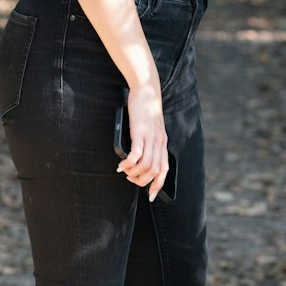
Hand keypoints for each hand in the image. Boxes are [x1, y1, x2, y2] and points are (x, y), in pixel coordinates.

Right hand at [116, 82, 168, 201]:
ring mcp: (151, 138)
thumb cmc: (145, 108)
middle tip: (130, 177)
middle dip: (141, 181)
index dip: (158, 185)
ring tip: (124, 171)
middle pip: (154, 171)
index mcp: (162, 143)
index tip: (151, 196)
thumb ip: (148, 140)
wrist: (147, 90)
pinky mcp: (140, 132)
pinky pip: (136, 155)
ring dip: (134, 173)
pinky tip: (121, 164)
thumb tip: (138, 156)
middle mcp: (159, 142)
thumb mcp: (150, 127)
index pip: (164, 170)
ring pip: (146, 166)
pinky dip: (128, 163)